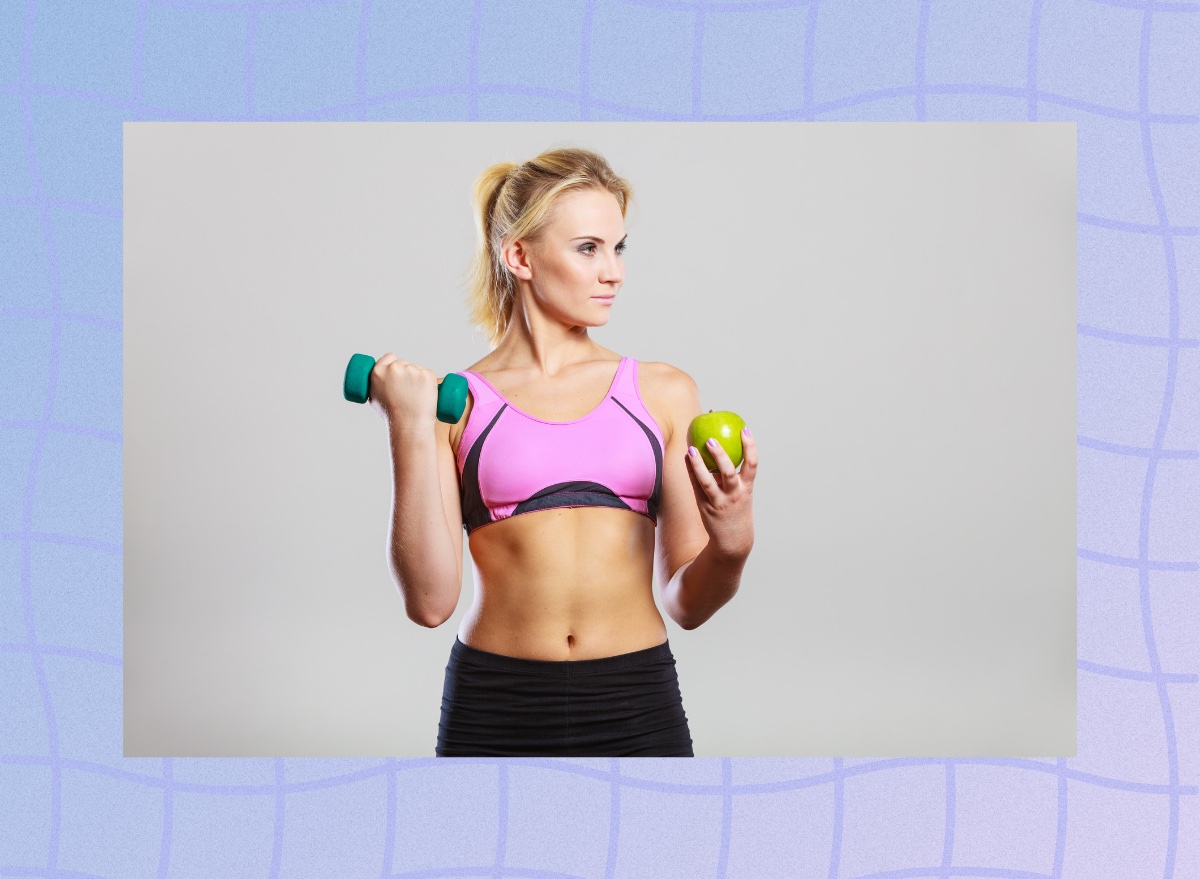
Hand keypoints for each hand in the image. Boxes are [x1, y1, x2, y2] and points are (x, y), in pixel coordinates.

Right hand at [368, 353, 438, 430]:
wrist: (409, 425)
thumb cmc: (392, 416)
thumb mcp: (375, 399)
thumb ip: (376, 384)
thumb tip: (381, 378)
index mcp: (378, 372)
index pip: (389, 357)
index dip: (394, 362)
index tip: (398, 370)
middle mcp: (394, 368)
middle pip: (404, 363)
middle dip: (406, 373)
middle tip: (408, 391)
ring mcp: (412, 370)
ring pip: (417, 369)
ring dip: (418, 378)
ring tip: (415, 397)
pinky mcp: (427, 375)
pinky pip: (428, 374)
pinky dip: (428, 382)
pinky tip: (425, 395)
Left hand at [685, 428, 756, 556]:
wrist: (734, 540)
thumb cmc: (737, 508)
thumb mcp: (742, 492)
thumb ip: (734, 474)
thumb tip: (724, 446)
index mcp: (747, 488)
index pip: (752, 464)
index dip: (750, 446)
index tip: (744, 430)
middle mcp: (734, 495)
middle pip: (728, 472)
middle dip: (721, 455)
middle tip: (711, 439)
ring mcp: (719, 502)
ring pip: (708, 482)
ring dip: (699, 464)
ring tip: (692, 448)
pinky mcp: (706, 507)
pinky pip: (697, 487)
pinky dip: (691, 472)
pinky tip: (686, 458)